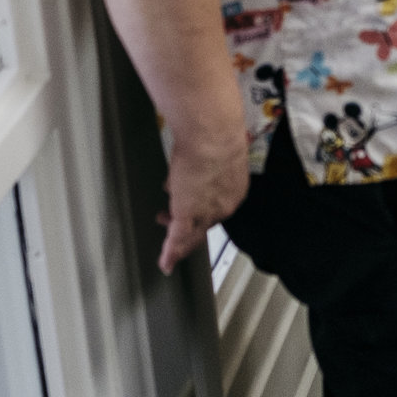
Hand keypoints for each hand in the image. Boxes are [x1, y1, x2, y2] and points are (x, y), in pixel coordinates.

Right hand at [158, 136, 248, 273]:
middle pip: (205, 221)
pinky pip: (178, 238)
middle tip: (170, 216)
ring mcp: (207, 212)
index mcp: (235, 189)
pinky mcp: (188, 214)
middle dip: (188, 219)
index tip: (190, 206)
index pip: (217, 207)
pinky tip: (165, 262)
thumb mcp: (215, 151)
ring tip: (162, 221)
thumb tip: (195, 158)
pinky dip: (171, 252)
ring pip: (192, 230)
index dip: (202, 207)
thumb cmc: (214, 134)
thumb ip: (207, 162)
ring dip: (176, 230)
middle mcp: (225, 205)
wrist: (212, 135)